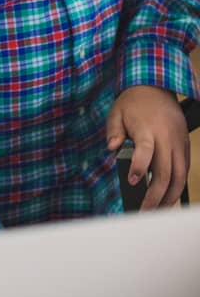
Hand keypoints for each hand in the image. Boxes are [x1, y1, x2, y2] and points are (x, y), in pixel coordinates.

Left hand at [106, 86, 189, 209]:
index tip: (131, 180)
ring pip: (180, 175)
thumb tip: (111, 148)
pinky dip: (179, 186)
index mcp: (146, 128)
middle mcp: (166, 137)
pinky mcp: (184, 145)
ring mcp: (178, 142)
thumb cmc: (134, 101)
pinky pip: (184, 169)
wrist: (156, 86)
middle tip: (143, 210)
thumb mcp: (116, 112)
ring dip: (170, 196)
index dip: (139, 167)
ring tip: (158, 210)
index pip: (146, 150)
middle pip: (165, 172)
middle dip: (155, 195)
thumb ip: (113, 132)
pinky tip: (169, 196)